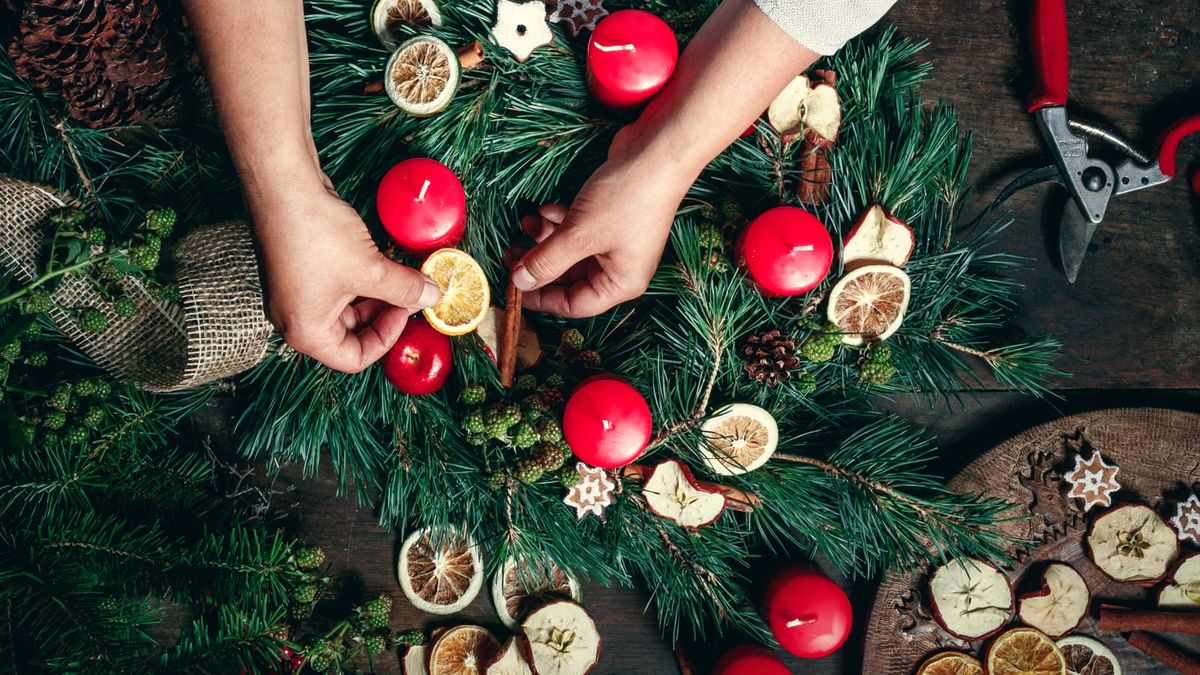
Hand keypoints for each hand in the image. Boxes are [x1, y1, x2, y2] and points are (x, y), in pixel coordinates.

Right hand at [252, 179, 441, 372]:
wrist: (282, 186)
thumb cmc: (315, 235)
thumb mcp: (370, 269)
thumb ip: (405, 289)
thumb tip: (433, 297)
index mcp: (305, 332)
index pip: (353, 358)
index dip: (386, 338)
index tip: (406, 310)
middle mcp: (294, 317)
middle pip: (350, 333)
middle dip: (384, 313)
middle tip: (410, 291)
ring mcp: (294, 292)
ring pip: (345, 307)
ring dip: (374, 294)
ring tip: (398, 273)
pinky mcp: (298, 268)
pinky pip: (335, 285)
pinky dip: (359, 278)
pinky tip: (379, 260)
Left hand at [512, 142, 693, 316]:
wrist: (657, 151)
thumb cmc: (626, 198)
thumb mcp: (579, 234)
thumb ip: (547, 261)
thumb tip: (520, 283)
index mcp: (620, 283)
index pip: (574, 304)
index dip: (540, 297)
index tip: (512, 286)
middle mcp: (620, 267)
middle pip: (569, 277)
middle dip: (539, 263)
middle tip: (510, 252)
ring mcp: (616, 241)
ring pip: (570, 250)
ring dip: (546, 237)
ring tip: (526, 221)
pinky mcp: (610, 218)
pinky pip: (578, 229)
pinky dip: (559, 221)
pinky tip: (546, 208)